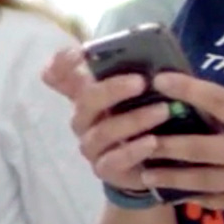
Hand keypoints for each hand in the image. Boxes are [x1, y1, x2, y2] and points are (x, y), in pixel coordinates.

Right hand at [42, 46, 174, 192]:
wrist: (152, 161)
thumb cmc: (143, 115)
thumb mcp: (142, 92)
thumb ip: (136, 72)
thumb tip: (145, 57)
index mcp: (86, 93)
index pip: (60, 74)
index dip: (63, 63)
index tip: (79, 54)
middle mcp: (83, 118)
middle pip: (86, 101)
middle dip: (113, 90)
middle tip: (142, 82)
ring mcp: (91, 145)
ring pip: (103, 131)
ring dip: (134, 120)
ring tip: (163, 111)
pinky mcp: (104, 169)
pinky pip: (114, 160)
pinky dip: (134, 150)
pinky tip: (153, 142)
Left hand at [121, 72, 223, 210]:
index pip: (214, 100)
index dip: (184, 89)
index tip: (160, 80)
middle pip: (196, 149)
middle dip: (163, 145)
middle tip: (136, 140)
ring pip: (200, 181)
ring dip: (170, 177)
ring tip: (145, 173)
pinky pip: (219, 201)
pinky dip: (198, 198)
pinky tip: (179, 195)